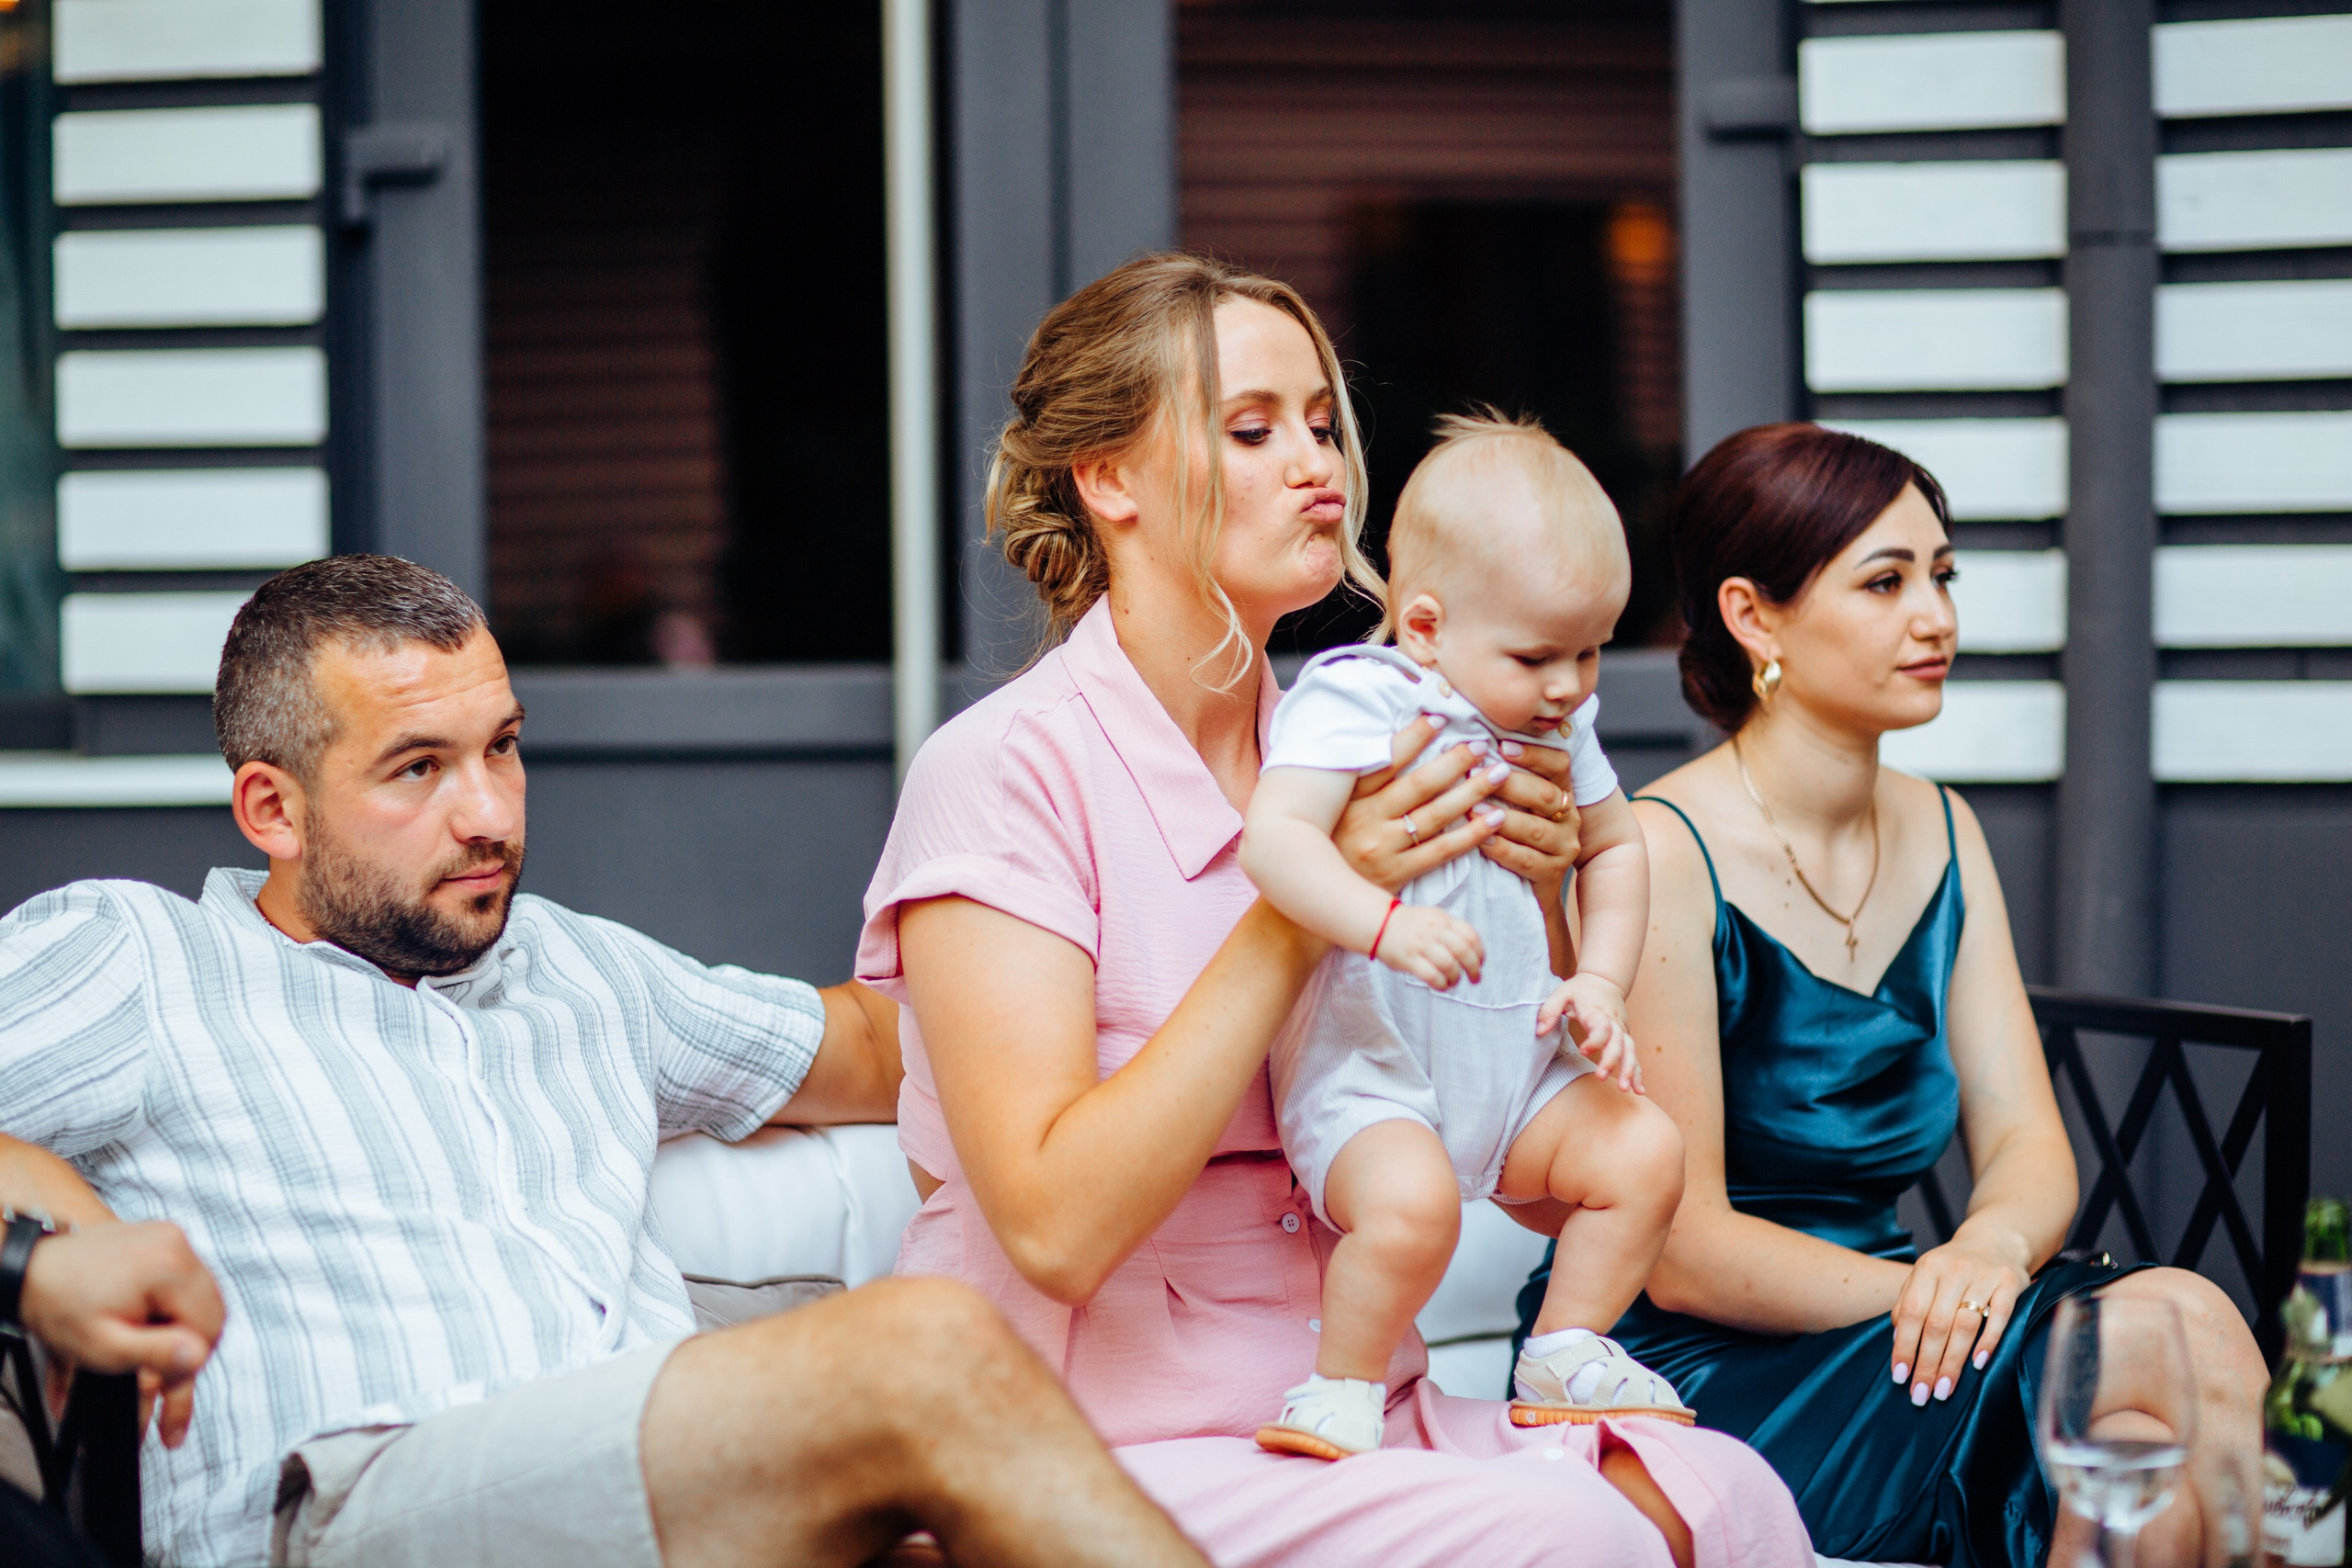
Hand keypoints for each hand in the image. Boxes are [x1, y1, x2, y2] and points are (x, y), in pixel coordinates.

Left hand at [20, 1221, 224, 1448]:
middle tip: (165, 1381)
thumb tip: (198, 1358)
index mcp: (168, 1268)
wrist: (32, 1269)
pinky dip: (176, 1308)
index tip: (166, 1389)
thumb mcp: (104, 1346)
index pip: (208, 1327)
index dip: (188, 1363)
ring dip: (185, 1329)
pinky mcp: (164, 1240)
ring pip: (203, 1298)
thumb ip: (155, 1353)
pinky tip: (155, 1326)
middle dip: (189, 1349)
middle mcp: (177, 1245)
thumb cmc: (60, 1307)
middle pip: (212, 1311)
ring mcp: (171, 1238)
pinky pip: (188, 1282)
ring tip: (156, 1354)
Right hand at [1334, 716, 1510, 893]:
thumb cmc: (1335, 841)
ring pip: (1435, 815)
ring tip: (1498, 774)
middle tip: (1481, 746)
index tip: (1440, 719)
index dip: (1414, 737)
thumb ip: (1363, 778)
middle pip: (1419, 785)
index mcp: (1350, 797)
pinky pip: (1441, 851)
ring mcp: (1382, 848)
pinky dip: (1471, 834)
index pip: (1386, 760)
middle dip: (1454, 762)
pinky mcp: (1397, 873)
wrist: (1322, 894)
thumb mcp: (1338, 805)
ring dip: (1471, 792)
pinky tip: (1494, 819)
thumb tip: (1396, 741)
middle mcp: (1365, 820)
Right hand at [1372, 904, 1483, 988]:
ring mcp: (1421, 944)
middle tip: (1475, 979)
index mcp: (1442, 919)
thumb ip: (1452, 930)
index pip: (1470, 935)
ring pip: (1448, 964)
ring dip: (1455, 977)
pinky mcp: (1409, 959)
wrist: (1381, 923)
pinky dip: (1441, 984)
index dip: (1480, 952)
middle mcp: (1433, 930)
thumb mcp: (1433, 917)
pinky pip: (1431, 975)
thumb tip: (1474, 952)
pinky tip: (1441, 986)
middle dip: (1474, 968)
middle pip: (1463, 950)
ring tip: (1453, 981)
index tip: (1480, 963)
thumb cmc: (1411, 925)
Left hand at [1478, 740, 1579, 900]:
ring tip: (1473, 808)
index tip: (1503, 746)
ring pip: (1535, 828)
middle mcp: (1570, 816)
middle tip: (1477, 774)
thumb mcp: (1517, 803)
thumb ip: (1504, 774)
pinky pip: (1526, 860)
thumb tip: (1472, 741)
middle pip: (1545, 795)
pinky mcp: (1552, 874)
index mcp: (1562, 791)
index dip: (1534, 754)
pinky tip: (1481, 840)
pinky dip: (1502, 849)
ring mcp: (1564, 846)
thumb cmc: (1515, 834)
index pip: (1558, 764)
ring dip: (1503, 817)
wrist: (1533, 887)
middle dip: (1510, 783)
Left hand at [1540, 973, 1639, 1090]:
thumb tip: (1540, 1031)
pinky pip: (1634, 1056)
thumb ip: (1549, 1010)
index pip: (1601, 1026)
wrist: (1604, 980)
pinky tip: (1639, 1090)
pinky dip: (1638, 1073)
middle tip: (1601, 1077)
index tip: (1583, 1050)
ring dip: (1630, 1070)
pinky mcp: (1625, 1038)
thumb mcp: (1561, 993)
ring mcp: (1622, 1031)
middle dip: (1611, 1060)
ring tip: (1626, 1089)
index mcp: (1597, 1011)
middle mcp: (1613, 1022)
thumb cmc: (1580, 989)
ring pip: (1630, 1050)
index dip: (1595, 1039)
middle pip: (1618, 1042)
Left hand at [1888, 1233, 2031, 1408]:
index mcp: (1927, 1268)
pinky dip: (1988, 1342)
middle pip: (1937, 1324)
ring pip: (1965, 1325)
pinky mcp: (2011, 1283)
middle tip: (1921, 1394)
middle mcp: (1954, 1270)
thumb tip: (1898, 1342)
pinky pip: (1999, 1317)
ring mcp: (1984, 1276)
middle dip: (1927, 1363)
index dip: (1904, 1347)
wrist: (1995, 1242)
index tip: (1899, 1377)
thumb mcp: (1926, 1277)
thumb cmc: (1953, 1269)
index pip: (1912, 1313)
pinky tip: (1977, 1365)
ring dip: (1953, 1361)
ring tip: (1943, 1389)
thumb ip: (1909, 1303)